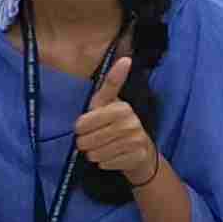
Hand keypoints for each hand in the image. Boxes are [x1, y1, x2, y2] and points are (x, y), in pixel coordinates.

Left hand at [70, 54, 158, 189]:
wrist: (141, 151)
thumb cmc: (117, 123)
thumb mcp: (110, 103)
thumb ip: (112, 82)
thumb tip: (126, 58)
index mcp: (122, 108)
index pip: (83, 123)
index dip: (81, 128)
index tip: (87, 126)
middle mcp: (131, 123)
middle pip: (86, 140)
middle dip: (86, 143)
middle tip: (95, 139)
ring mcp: (134, 141)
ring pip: (94, 154)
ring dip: (95, 153)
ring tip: (104, 148)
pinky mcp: (135, 157)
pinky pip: (105, 163)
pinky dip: (104, 163)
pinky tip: (113, 156)